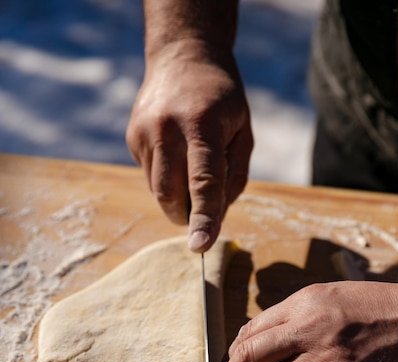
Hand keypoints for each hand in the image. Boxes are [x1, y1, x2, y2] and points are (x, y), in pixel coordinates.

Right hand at [126, 40, 252, 251]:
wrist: (182, 55)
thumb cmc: (222, 99)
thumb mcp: (243, 131)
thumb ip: (234, 175)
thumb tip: (215, 217)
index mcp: (203, 124)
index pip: (203, 181)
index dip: (203, 217)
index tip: (200, 246)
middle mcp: (167, 128)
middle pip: (170, 194)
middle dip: (186, 214)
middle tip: (200, 209)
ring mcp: (144, 133)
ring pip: (157, 190)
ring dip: (177, 196)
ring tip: (191, 164)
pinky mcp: (132, 138)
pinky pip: (149, 176)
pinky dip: (167, 179)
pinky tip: (175, 152)